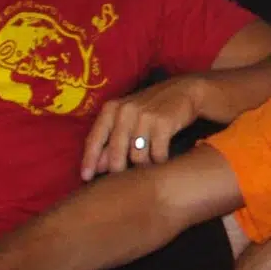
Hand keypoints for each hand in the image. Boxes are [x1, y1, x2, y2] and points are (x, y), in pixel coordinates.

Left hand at [81, 77, 208, 179]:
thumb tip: (98, 167)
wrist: (185, 90)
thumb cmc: (152, 107)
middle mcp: (125, 111)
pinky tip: (162, 158)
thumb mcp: (128, 117)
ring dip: (144, 165)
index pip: (94, 138)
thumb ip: (112, 138)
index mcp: (111, 108)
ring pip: (137, 157)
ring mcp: (144, 117)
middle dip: (119, 169)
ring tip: (149, 162)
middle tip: (125, 178)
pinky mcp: (163, 123)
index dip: (89, 160)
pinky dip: (159, 160)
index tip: (85, 177)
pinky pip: (156, 154)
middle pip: (115, 153)